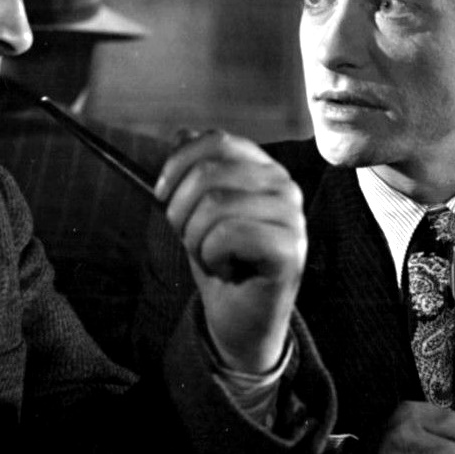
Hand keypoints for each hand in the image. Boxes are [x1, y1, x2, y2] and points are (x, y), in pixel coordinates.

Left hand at [155, 130, 305, 373]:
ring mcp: (292, 216)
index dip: (177, 165)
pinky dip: (213, 257)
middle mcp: (284, 185)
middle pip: (208, 173)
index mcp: (263, 168)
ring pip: (215, 205)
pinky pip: (229, 235)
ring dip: (196, 240)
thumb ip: (194, 171)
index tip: (161, 195)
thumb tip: (182, 134)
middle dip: (181, 211)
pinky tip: (228, 270)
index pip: (216, 140)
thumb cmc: (221, 262)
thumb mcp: (197, 211)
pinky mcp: (290, 249)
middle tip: (192, 239)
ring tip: (213, 256)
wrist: (239, 319)